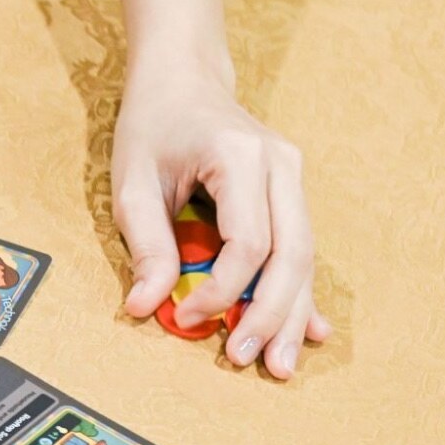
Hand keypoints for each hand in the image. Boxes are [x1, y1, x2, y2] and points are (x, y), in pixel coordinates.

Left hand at [112, 64, 332, 377]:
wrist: (183, 79)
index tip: (185, 318)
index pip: (248, 241)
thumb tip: (145, 307)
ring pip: (304, 257)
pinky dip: (300, 293)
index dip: (222, 289)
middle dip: (269, 313)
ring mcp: (292, 179)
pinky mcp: (290, 194)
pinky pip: (300, 249)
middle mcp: (280, 166)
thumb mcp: (132, 182)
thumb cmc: (152, 127)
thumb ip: (145, 244)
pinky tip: (312, 331)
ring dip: (291, 314)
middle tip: (245, 360)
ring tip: (280, 365)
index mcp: (241, 157)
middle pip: (291, 254)